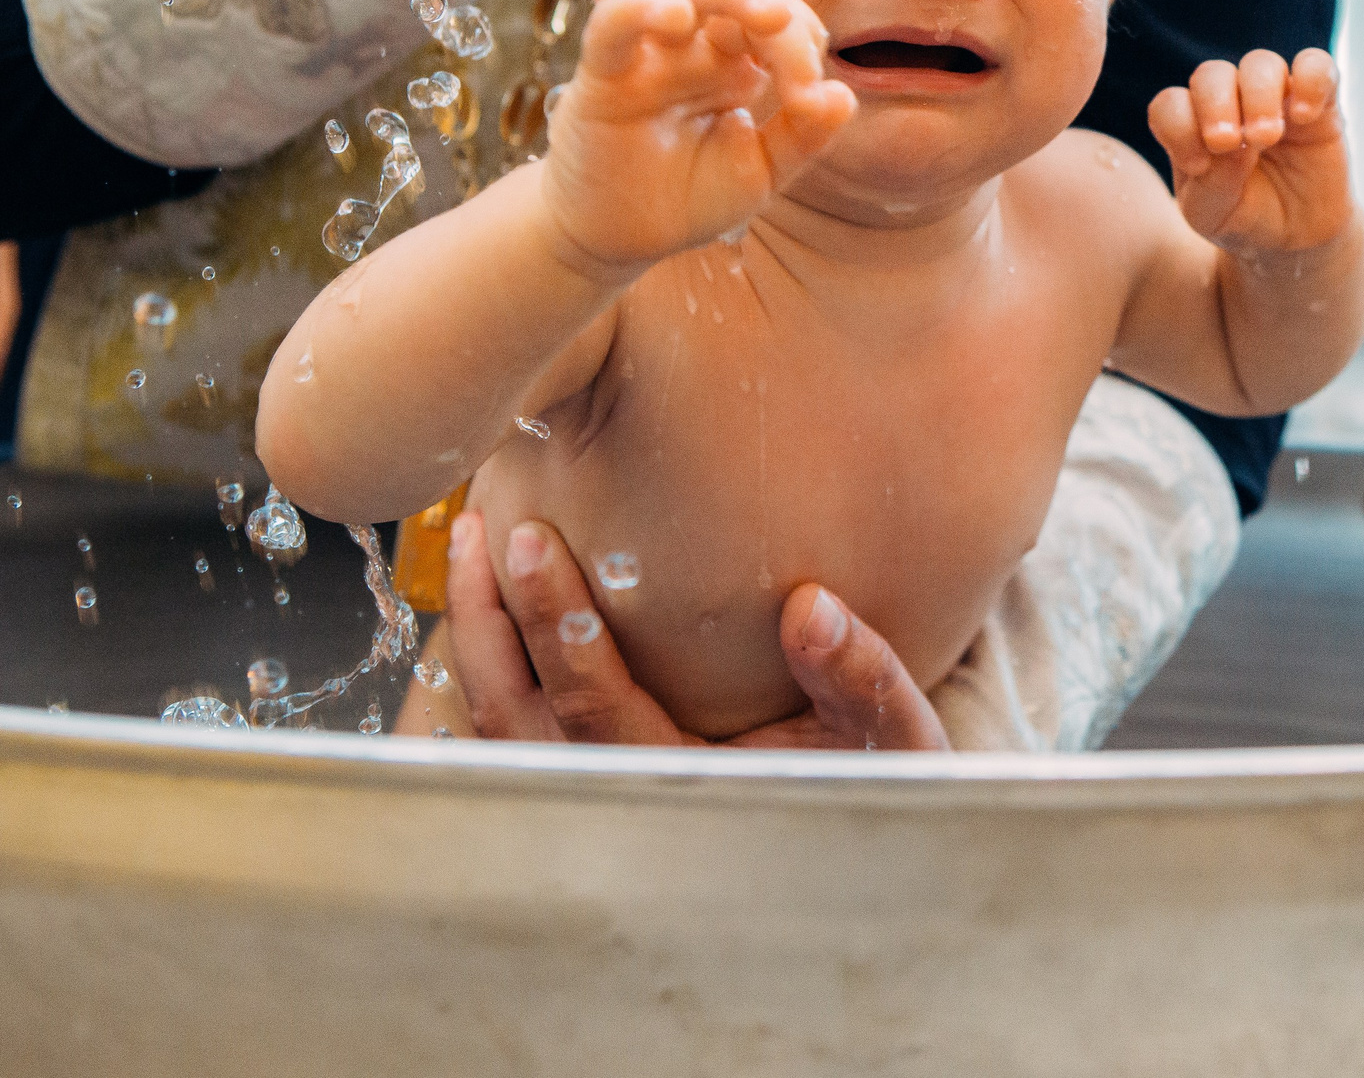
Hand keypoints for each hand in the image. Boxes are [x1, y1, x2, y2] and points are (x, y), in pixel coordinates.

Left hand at [445, 510, 948, 750]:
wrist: (863, 835)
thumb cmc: (875, 773)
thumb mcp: (890, 732)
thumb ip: (860, 675)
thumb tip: (810, 608)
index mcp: (681, 783)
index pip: (593, 709)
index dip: (557, 625)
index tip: (533, 543)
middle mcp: (621, 796)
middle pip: (514, 717)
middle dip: (488, 619)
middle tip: (482, 527)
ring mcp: (596, 792)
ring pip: (499, 723)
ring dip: (480, 634)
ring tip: (473, 543)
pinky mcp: (591, 773)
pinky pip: (511, 725)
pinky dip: (495, 658)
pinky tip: (500, 596)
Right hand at [543, 0, 854, 277]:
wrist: (619, 240)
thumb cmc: (687, 196)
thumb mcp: (760, 172)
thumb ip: (803, 136)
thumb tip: (843, 96)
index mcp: (736, 65)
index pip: (778, 27)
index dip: (802, 48)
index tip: (812, 102)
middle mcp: (694, 49)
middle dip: (776, 10)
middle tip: (803, 39)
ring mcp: (650, 56)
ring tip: (765, 14)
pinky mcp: (602, 75)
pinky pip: (614, 24)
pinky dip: (641, 10)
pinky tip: (678, 16)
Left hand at [1148, 48, 1352, 257]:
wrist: (1296, 239)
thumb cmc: (1244, 219)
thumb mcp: (1212, 215)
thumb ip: (1211, 182)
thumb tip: (1235, 145)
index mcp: (1193, 128)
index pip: (1171, 104)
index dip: (1178, 128)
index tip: (1197, 166)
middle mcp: (1230, 103)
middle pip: (1212, 74)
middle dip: (1215, 104)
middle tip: (1227, 143)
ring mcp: (1275, 98)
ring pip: (1261, 64)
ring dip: (1258, 95)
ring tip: (1266, 137)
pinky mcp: (1320, 102)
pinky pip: (1317, 66)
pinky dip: (1311, 81)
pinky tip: (1305, 117)